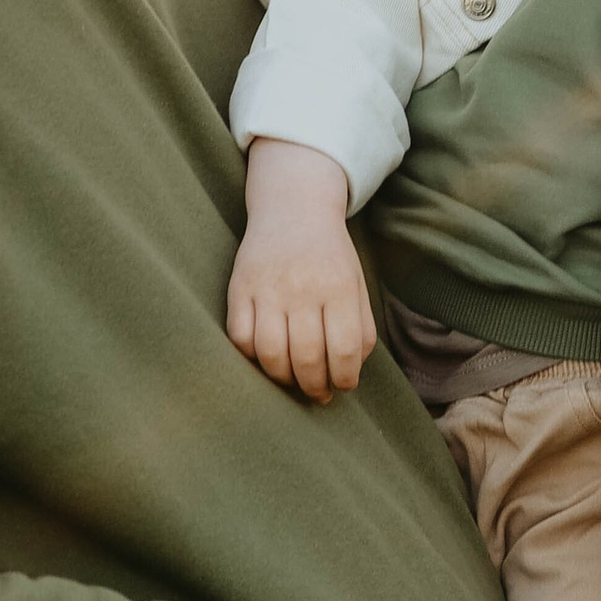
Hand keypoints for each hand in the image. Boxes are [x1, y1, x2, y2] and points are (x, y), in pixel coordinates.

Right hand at [228, 139, 375, 401]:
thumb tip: (350, 372)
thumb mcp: (356, 284)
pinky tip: (266, 357)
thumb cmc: (330, 256)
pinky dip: (252, 357)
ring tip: (292, 379)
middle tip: (317, 392)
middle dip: (314, 386)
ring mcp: (267, 287)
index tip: (342, 386)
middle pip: (306, 358)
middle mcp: (302, 288)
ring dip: (283, 378)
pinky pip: (240, 337)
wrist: (293, 208)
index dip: (344, 379)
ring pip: (270, 353)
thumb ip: (361, 328)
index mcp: (339, 287)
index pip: (344, 350)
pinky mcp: (239, 287)